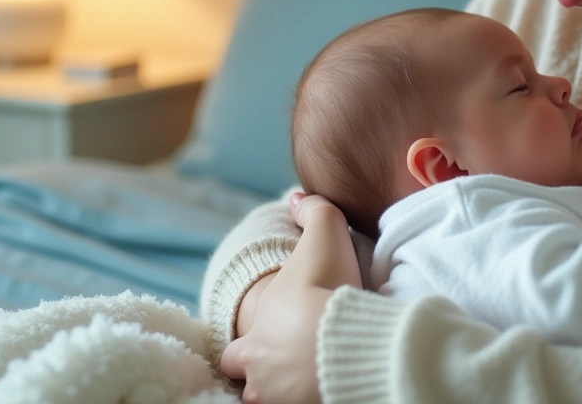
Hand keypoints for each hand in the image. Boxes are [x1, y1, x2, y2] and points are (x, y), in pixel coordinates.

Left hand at [219, 192, 361, 403]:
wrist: (347, 340)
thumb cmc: (329, 288)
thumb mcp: (324, 233)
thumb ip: (311, 210)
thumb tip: (295, 198)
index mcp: (256, 335)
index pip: (234, 351)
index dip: (248, 346)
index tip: (271, 341)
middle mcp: (260, 372)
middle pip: (246, 384)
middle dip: (259, 378)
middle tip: (285, 369)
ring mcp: (280, 399)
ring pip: (268, 402)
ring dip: (283, 394)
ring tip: (306, 385)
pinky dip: (309, 401)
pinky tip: (324, 394)